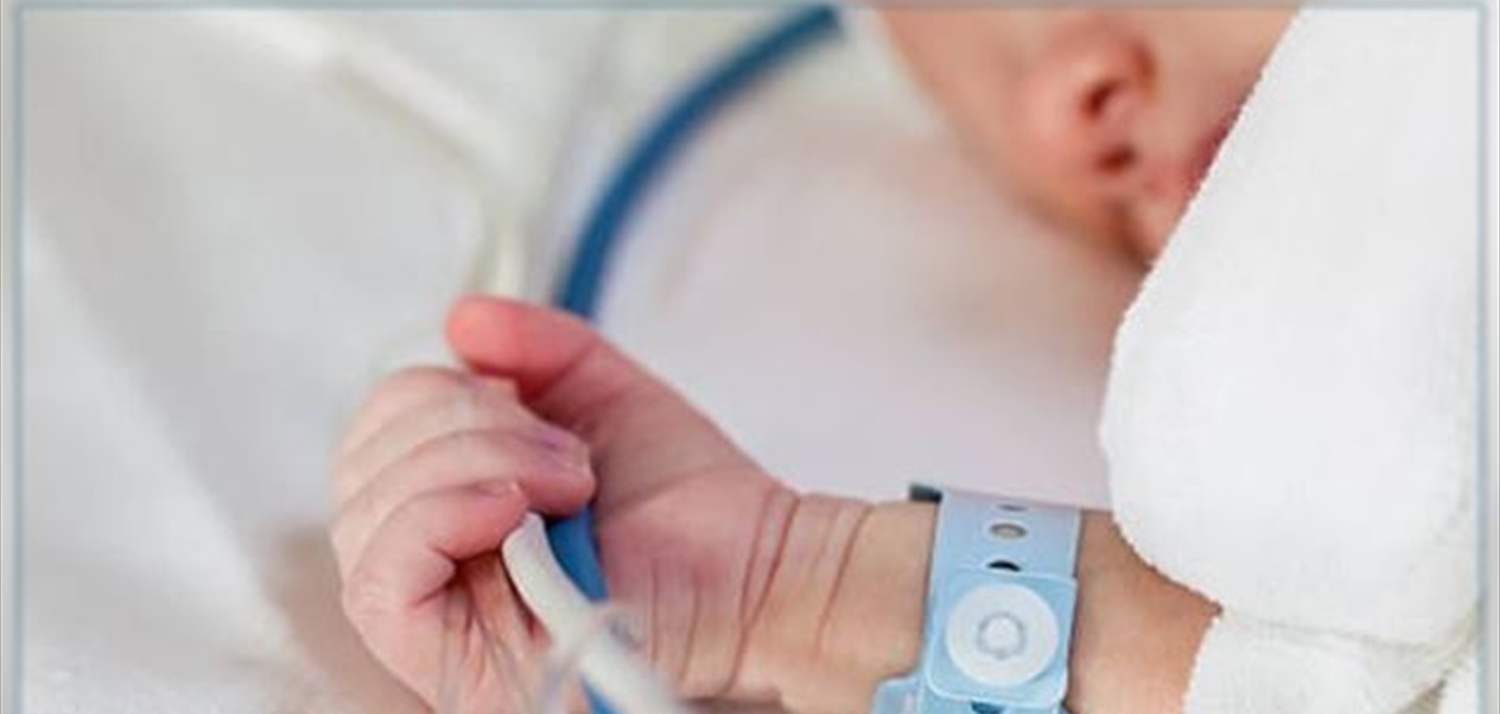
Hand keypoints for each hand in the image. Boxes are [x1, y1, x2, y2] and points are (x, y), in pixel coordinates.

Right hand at [331, 296, 807, 711]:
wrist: (756, 566)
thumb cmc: (687, 500)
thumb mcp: (601, 393)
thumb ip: (534, 345)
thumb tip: (459, 319)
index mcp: (450, 499)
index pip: (372, 434)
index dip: (434, 396)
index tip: (536, 411)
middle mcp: (430, 561)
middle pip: (360, 468)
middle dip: (464, 427)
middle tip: (565, 454)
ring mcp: (437, 619)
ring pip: (366, 515)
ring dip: (470, 465)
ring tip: (566, 483)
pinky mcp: (449, 665)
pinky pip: (380, 580)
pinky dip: (439, 516)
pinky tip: (511, 508)